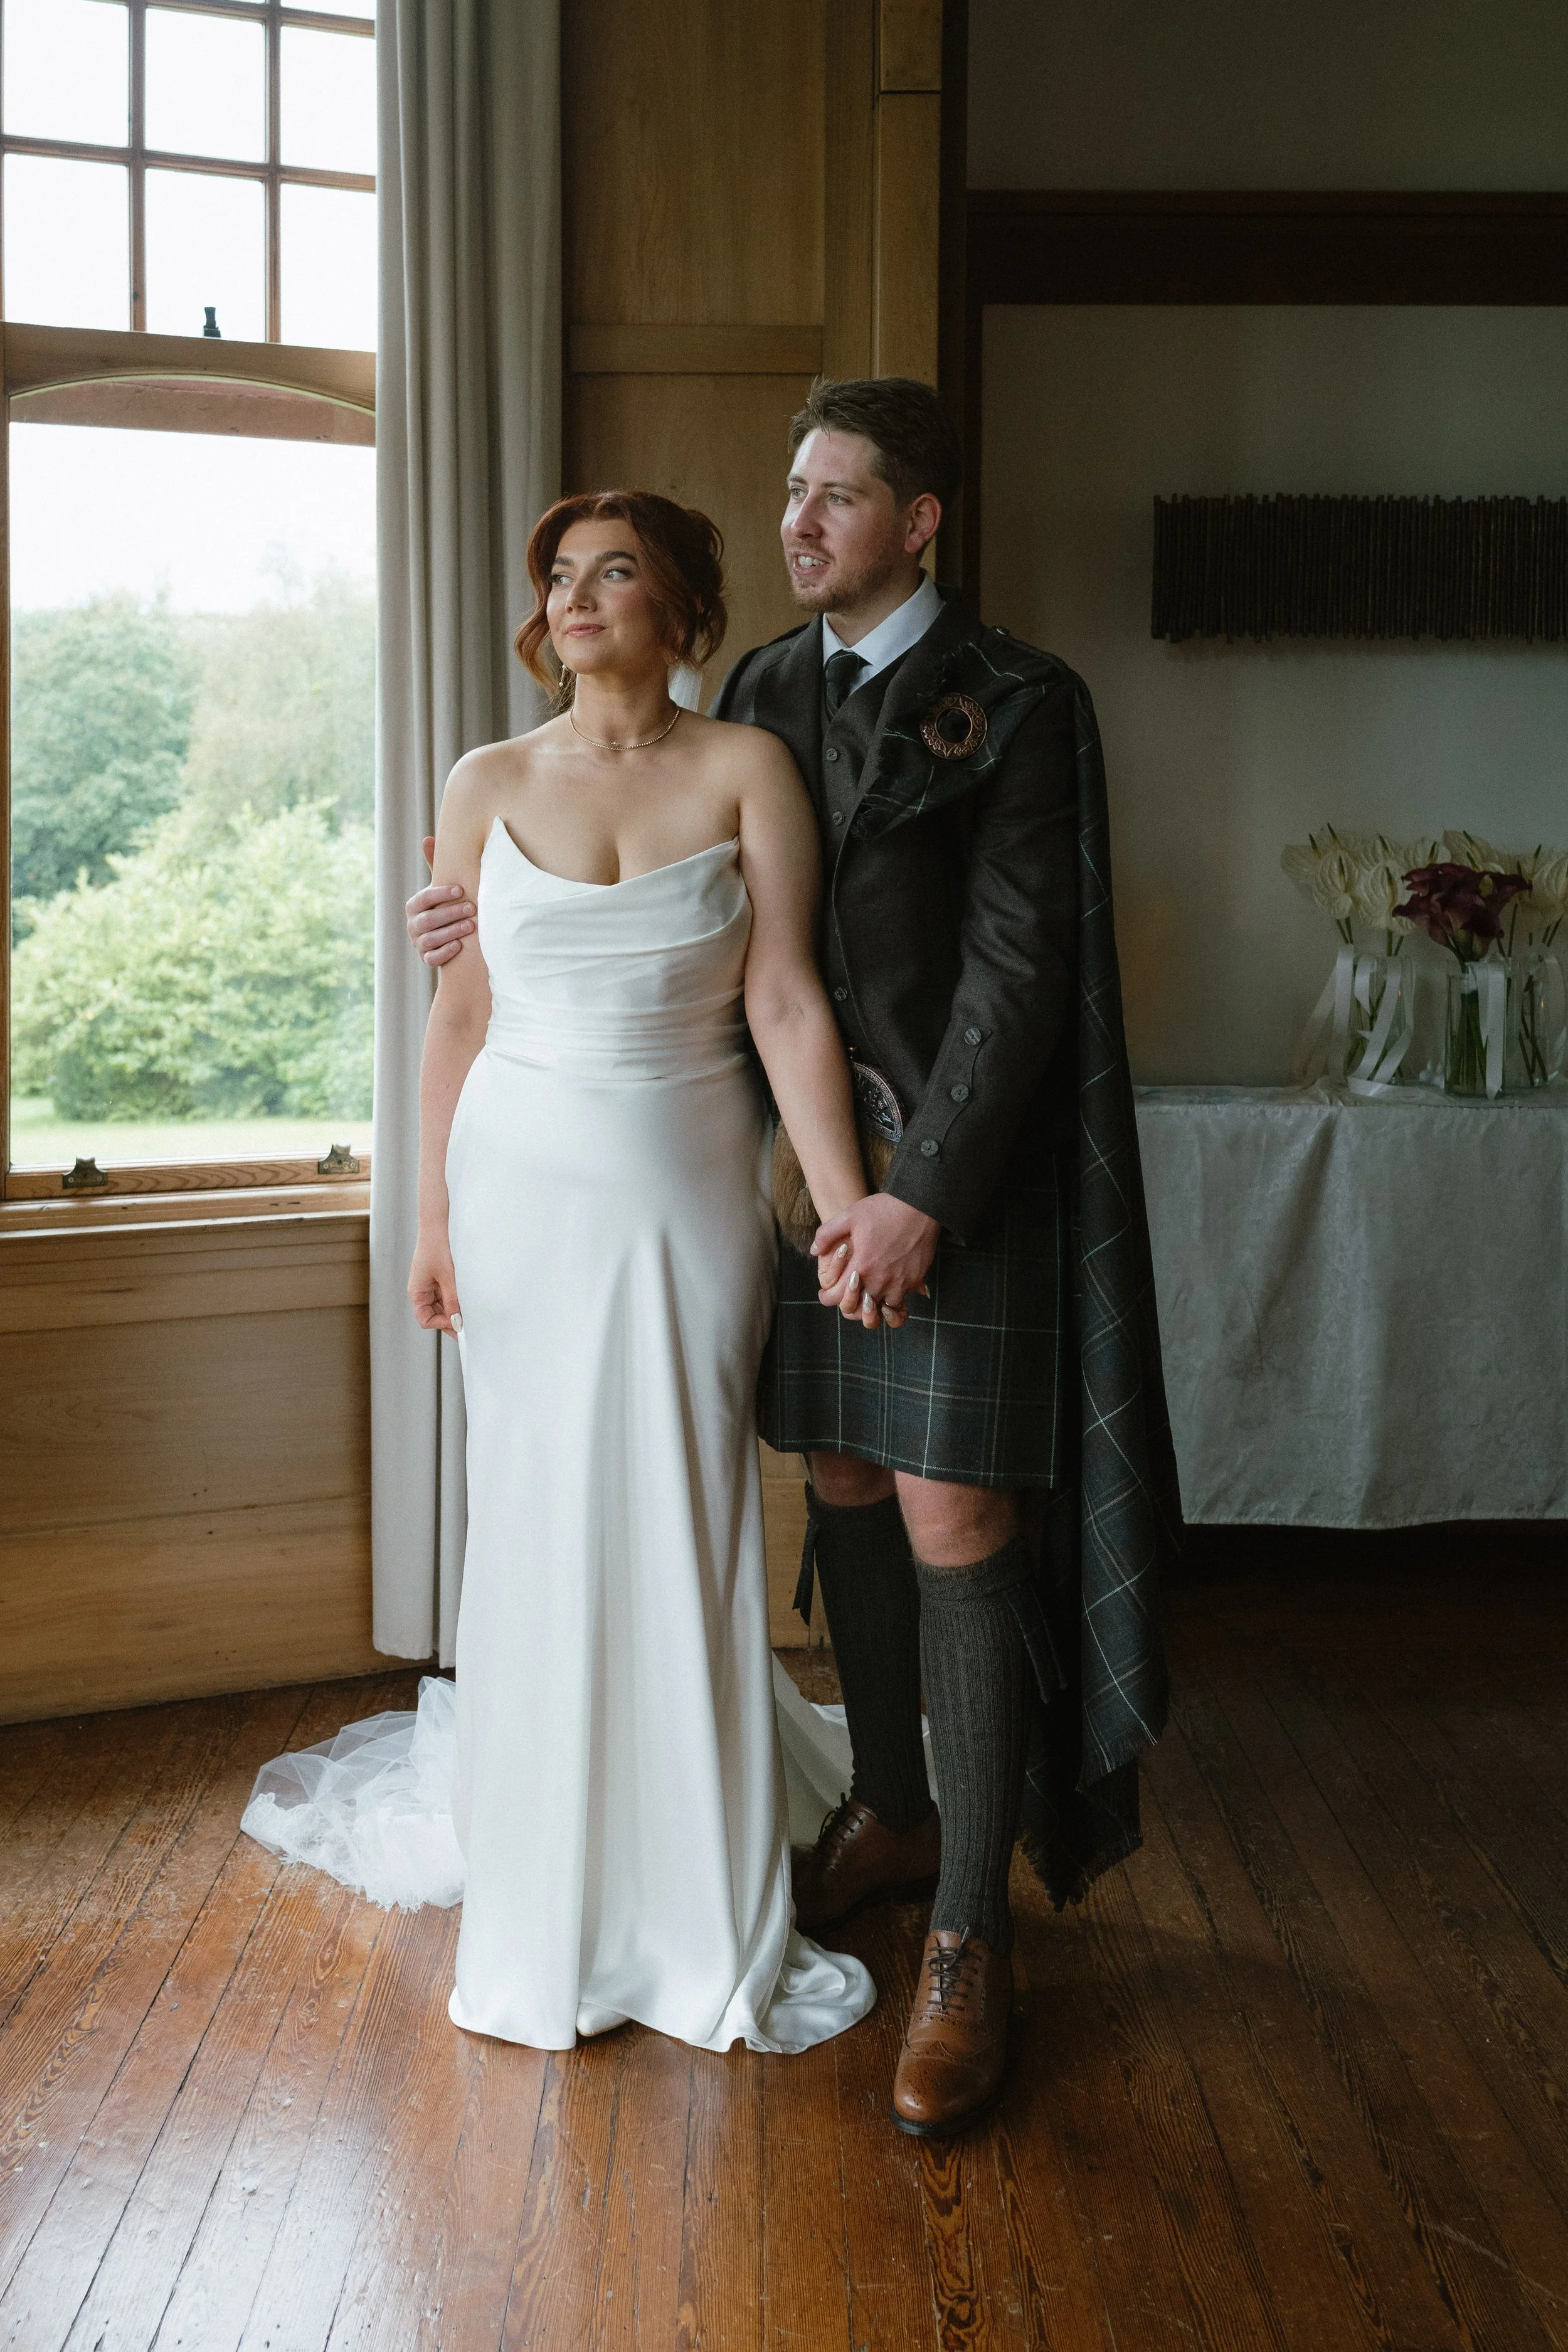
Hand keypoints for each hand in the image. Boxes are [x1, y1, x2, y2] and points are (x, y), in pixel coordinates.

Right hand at [408, 833, 475, 966]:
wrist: (447, 936)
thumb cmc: (445, 905)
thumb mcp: (440, 887)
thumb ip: (436, 866)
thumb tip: (428, 838)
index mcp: (414, 906)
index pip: (423, 899)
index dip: (440, 894)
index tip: (460, 890)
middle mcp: (412, 925)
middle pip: (428, 920)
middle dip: (450, 913)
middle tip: (473, 908)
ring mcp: (418, 943)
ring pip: (431, 939)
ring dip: (452, 932)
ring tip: (472, 926)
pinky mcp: (426, 959)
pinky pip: (432, 959)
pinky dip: (445, 953)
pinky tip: (460, 946)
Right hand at [409, 1229, 462, 1334]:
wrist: (437, 1226)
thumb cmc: (435, 1247)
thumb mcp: (447, 1277)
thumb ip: (452, 1300)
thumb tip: (457, 1320)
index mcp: (416, 1292)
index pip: (425, 1319)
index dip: (441, 1324)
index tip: (458, 1324)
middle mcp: (420, 1291)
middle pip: (434, 1315)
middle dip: (449, 1320)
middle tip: (467, 1326)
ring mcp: (429, 1286)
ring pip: (441, 1307)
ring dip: (453, 1310)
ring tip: (468, 1312)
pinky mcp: (437, 1279)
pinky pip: (445, 1296)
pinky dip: (454, 1300)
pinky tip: (465, 1300)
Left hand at [812, 1195, 937, 1331]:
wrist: (920, 1207)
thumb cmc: (883, 1209)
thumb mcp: (848, 1215)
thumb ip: (826, 1234)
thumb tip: (814, 1251)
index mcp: (861, 1266)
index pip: (837, 1298)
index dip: (827, 1298)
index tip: (825, 1293)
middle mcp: (880, 1280)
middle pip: (858, 1309)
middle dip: (848, 1304)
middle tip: (844, 1295)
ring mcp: (899, 1283)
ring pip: (881, 1310)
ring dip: (871, 1305)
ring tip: (866, 1295)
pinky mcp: (914, 1280)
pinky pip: (900, 1301)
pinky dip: (891, 1299)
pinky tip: (886, 1288)